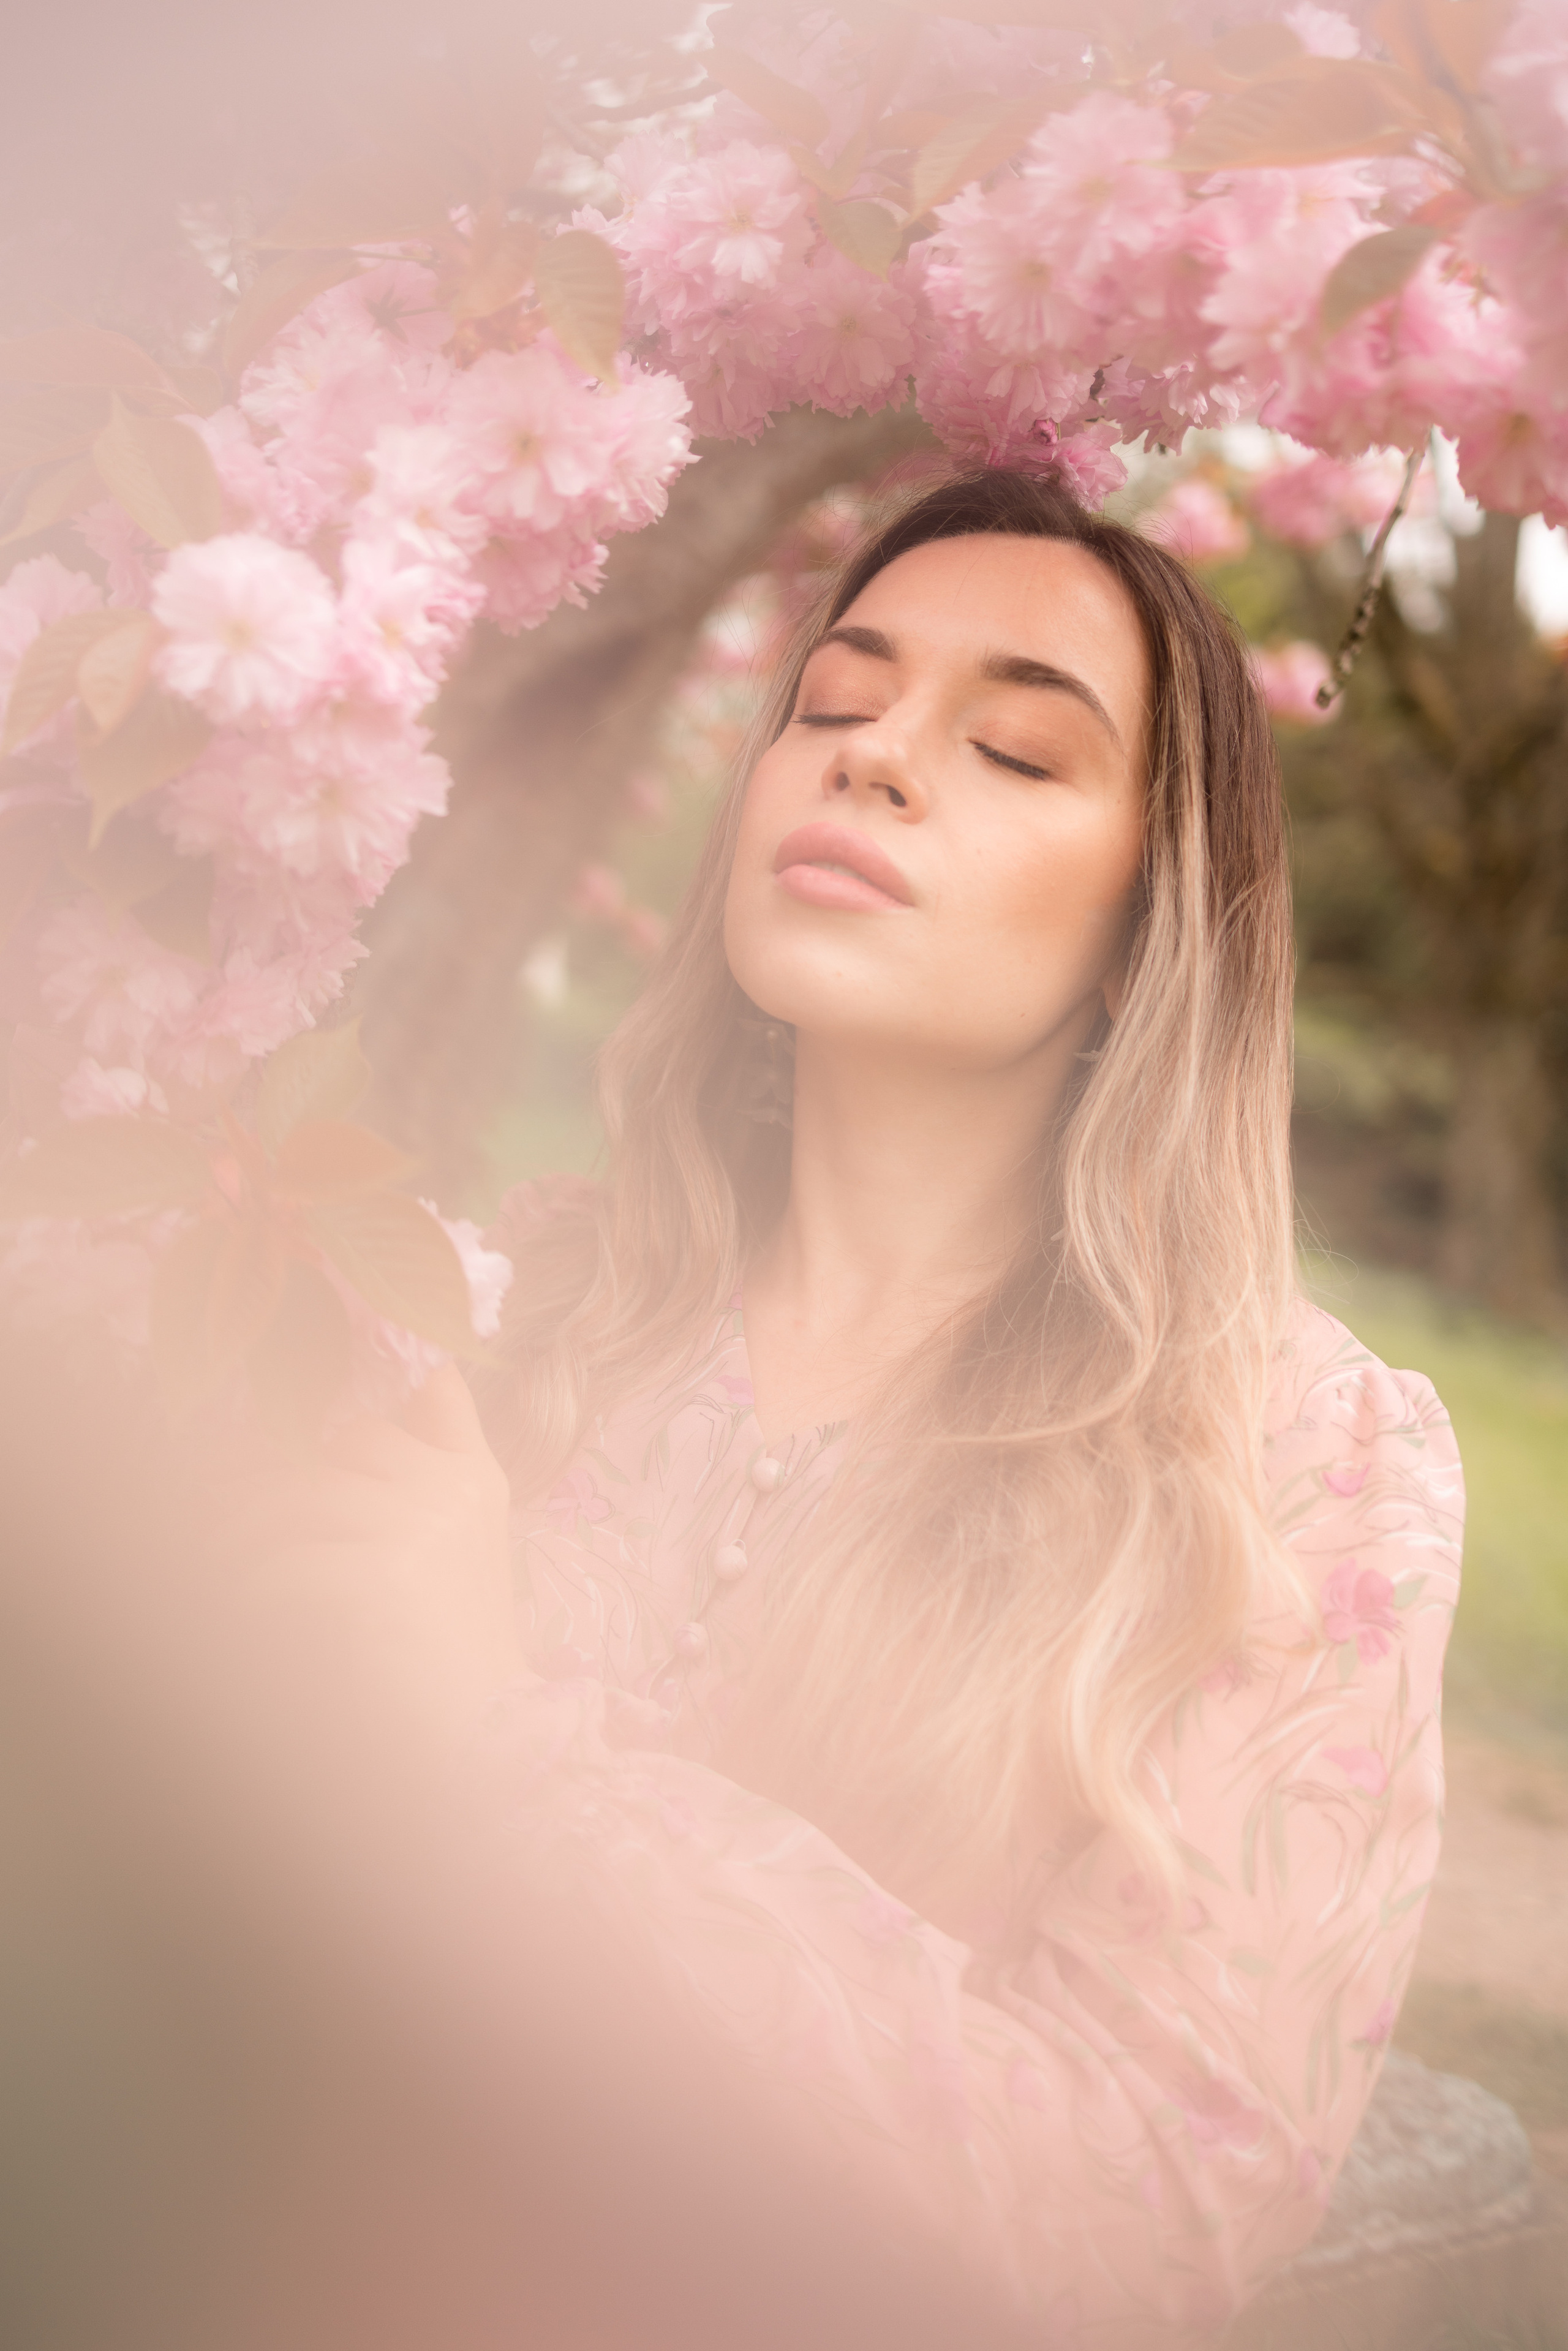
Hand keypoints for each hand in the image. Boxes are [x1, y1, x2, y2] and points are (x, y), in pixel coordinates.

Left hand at [221, 1363, 526, 1750]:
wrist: (479, 1728)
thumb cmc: (457, 1638)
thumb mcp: (467, 1532)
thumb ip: (446, 1451)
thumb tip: (428, 1375)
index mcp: (472, 1476)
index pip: (382, 1423)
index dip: (327, 1455)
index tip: (285, 1482)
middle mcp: (450, 1489)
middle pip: (332, 1455)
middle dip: (273, 1488)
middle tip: (223, 1523)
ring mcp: (416, 1526)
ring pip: (294, 1501)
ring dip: (243, 1536)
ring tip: (214, 1566)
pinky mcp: (378, 1574)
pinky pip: (284, 1564)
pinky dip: (251, 1589)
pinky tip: (237, 1612)